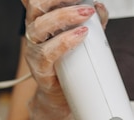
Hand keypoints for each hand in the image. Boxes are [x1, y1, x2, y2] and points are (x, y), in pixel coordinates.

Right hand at [22, 1, 108, 119]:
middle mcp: (34, 31)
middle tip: (82, 0)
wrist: (64, 96)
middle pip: (36, 4)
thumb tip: (99, 7)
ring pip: (40, 26)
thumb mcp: (83, 36)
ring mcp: (34, 49)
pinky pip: (47, 52)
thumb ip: (92, 20)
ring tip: (86, 14)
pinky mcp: (39, 67)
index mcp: (42, 18)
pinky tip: (80, 34)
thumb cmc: (71, 63)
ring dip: (65, 16)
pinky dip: (65, 41)